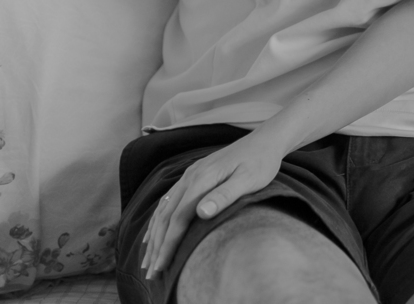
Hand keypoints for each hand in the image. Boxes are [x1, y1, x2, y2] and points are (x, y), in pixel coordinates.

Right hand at [141, 132, 285, 279]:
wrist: (265, 140)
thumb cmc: (261, 162)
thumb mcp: (249, 180)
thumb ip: (225, 195)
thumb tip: (201, 212)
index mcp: (202, 178)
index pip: (178, 217)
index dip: (169, 243)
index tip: (161, 265)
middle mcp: (190, 176)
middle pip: (166, 215)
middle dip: (157, 244)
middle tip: (150, 272)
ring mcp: (190, 174)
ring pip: (164, 207)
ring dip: (154, 233)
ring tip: (148, 257)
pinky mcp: (194, 174)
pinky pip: (169, 199)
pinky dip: (159, 218)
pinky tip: (155, 230)